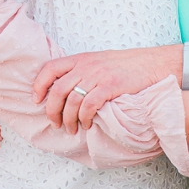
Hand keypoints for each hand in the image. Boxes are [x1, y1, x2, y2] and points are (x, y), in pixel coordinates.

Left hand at [32, 45, 179, 133]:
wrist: (152, 64)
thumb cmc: (125, 66)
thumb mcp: (99, 61)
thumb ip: (81, 71)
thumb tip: (63, 90)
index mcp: (81, 58)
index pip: (49, 68)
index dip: (39, 85)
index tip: (37, 100)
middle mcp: (86, 66)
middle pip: (58, 90)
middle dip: (52, 111)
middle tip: (56, 124)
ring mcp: (99, 75)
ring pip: (72, 101)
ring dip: (69, 120)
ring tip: (72, 129)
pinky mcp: (111, 86)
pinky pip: (90, 106)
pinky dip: (85, 118)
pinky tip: (88, 124)